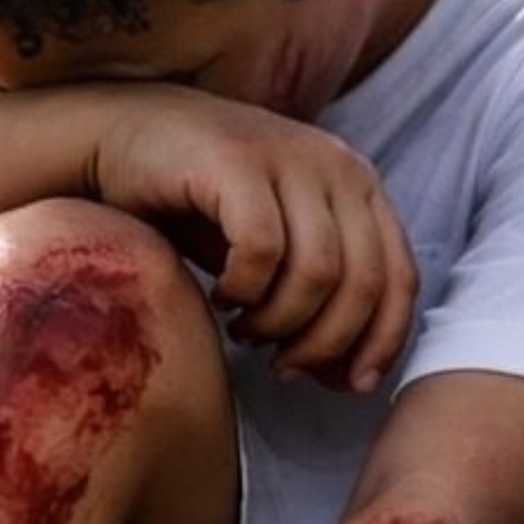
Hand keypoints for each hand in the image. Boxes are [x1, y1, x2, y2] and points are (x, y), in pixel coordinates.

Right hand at [91, 87, 417, 392]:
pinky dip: (244, 290)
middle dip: (323, 343)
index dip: (381, 340)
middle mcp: (336, 164)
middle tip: (281, 366)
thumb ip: (314, 307)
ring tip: (245, 330)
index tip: (348, 386)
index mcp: (358, 186)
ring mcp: (288, 157)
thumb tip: (346, 380)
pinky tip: (220, 296)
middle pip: (362, 282)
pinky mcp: (237, 163)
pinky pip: (262, 250)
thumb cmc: (199, 206)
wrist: (125, 138)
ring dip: (279, 321)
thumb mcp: (273, 259)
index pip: (399, 275)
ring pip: (317, 271)